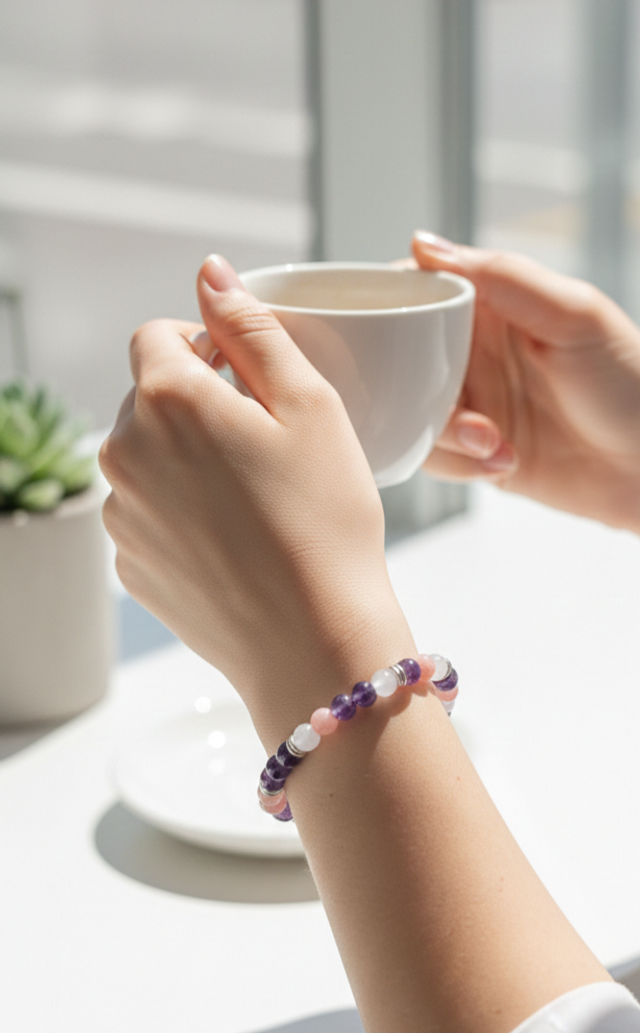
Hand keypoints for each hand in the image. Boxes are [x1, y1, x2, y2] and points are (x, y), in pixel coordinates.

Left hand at [99, 256, 412, 747]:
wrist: (313, 643)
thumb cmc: (324, 523)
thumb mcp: (309, 404)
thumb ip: (252, 328)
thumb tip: (211, 273)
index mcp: (167, 402)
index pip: (156, 336)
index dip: (203, 346)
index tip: (244, 378)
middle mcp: (125, 455)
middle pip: (148, 399)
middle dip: (196, 404)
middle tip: (264, 443)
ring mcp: (122, 517)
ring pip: (147, 458)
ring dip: (187, 459)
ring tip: (254, 498)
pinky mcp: (131, 565)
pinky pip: (149, 514)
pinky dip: (182, 513)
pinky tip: (236, 540)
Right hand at [412, 231, 639, 531]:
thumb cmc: (631, 383)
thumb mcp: (574, 314)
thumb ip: (502, 277)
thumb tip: (422, 244)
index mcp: (491, 304)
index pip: (414, 291)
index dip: (387, 310)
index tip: (373, 333)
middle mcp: (472, 350)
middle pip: (398, 359)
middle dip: (411, 389)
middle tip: (458, 406)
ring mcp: (471, 402)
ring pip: (408, 412)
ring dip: (443, 434)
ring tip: (493, 440)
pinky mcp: (472, 450)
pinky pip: (431, 455)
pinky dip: (459, 464)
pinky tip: (502, 461)